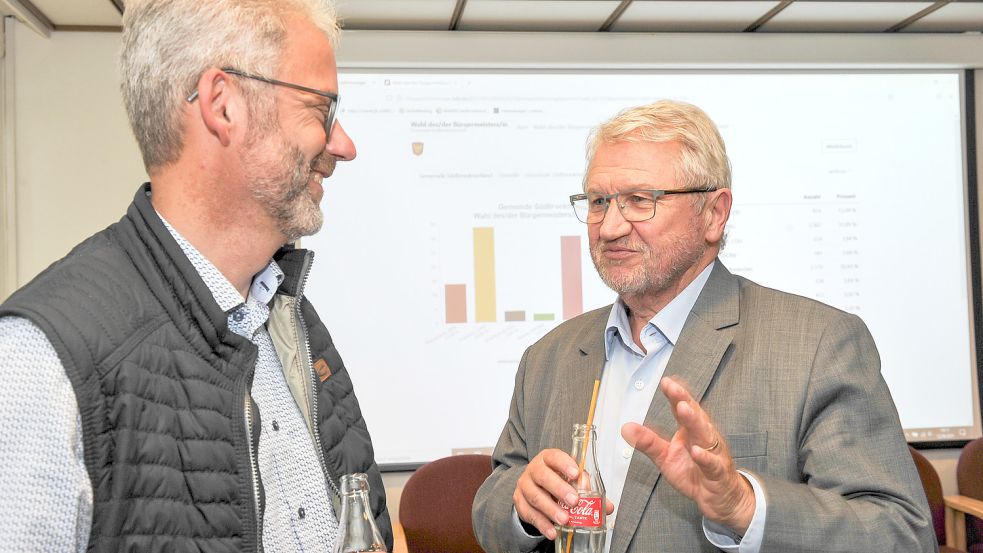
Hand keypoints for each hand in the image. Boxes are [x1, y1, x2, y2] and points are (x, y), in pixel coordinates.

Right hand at [513, 449, 614, 539]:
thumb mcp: (571, 480)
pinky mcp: (519, 502)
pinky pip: (530, 514)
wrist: (533, 487)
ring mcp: (524, 486)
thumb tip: (607, 506)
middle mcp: (534, 470)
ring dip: (551, 509)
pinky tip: (553, 531)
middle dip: (559, 488)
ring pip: (535, 496)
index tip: (576, 474)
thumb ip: (588, 490)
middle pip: (543, 476)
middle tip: (574, 501)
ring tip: (565, 520)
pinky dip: (542, 524)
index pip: (554, 457)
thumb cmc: (555, 480)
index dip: (564, 464)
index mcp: (548, 459)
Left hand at [621, 376, 755, 533]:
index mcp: (691, 431)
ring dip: (694, 421)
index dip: (675, 395)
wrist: (717, 498)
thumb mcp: (665, 457)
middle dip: (684, 401)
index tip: (666, 382)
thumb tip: (626, 428)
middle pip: (695, 416)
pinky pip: (712, 464)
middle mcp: (704, 437)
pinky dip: (705, 458)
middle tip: (674, 389)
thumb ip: (648, 442)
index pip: (682, 409)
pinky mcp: (718, 473)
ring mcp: (713, 454)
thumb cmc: (694, 473)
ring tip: (683, 408)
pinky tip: (696, 451)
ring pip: (705, 435)